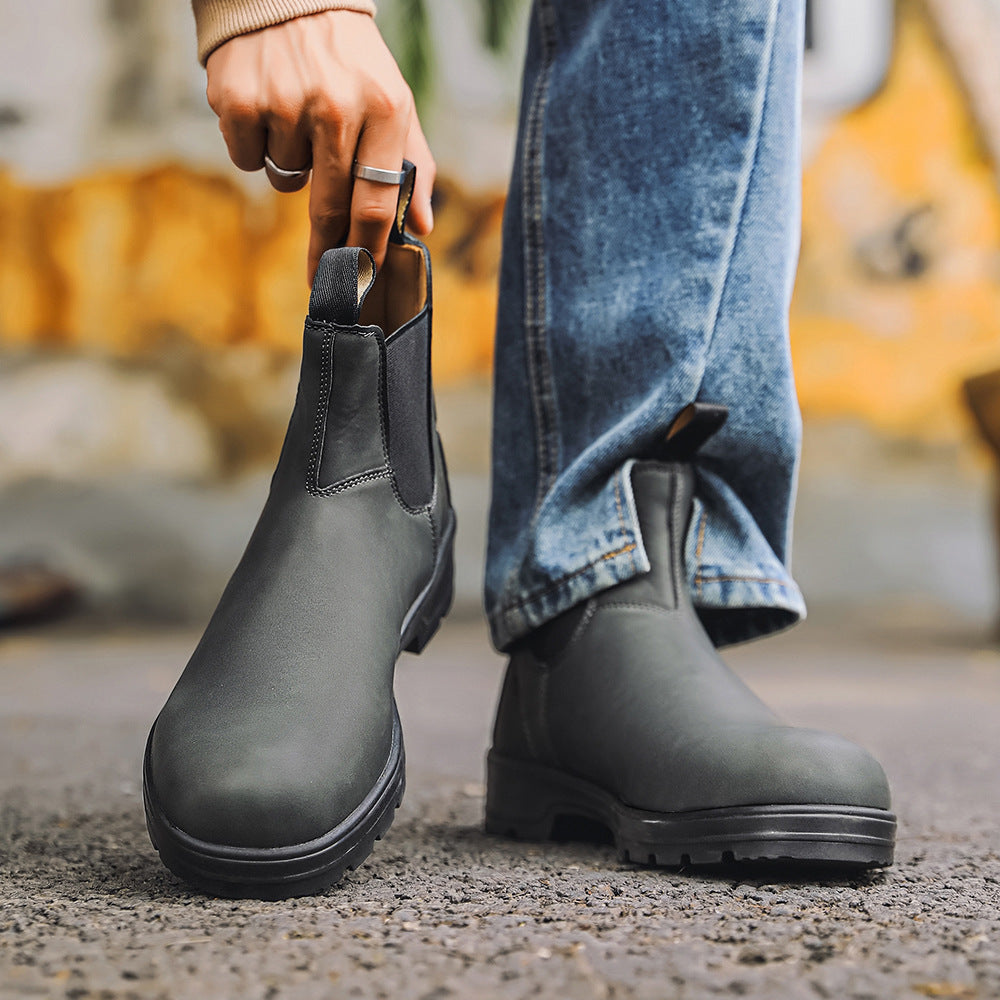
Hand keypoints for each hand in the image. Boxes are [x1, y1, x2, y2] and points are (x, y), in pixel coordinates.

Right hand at [205, 10, 434, 280]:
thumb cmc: (350, 60)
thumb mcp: (393, 99)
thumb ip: (413, 164)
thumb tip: (422, 227)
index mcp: (384, 108)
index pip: (377, 200)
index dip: (366, 250)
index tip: (361, 282)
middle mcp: (336, 106)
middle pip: (330, 206)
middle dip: (328, 250)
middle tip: (322, 278)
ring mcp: (284, 103)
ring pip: (285, 181)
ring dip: (291, 169)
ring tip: (297, 120)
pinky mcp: (238, 100)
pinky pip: (248, 159)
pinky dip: (255, 146)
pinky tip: (266, 108)